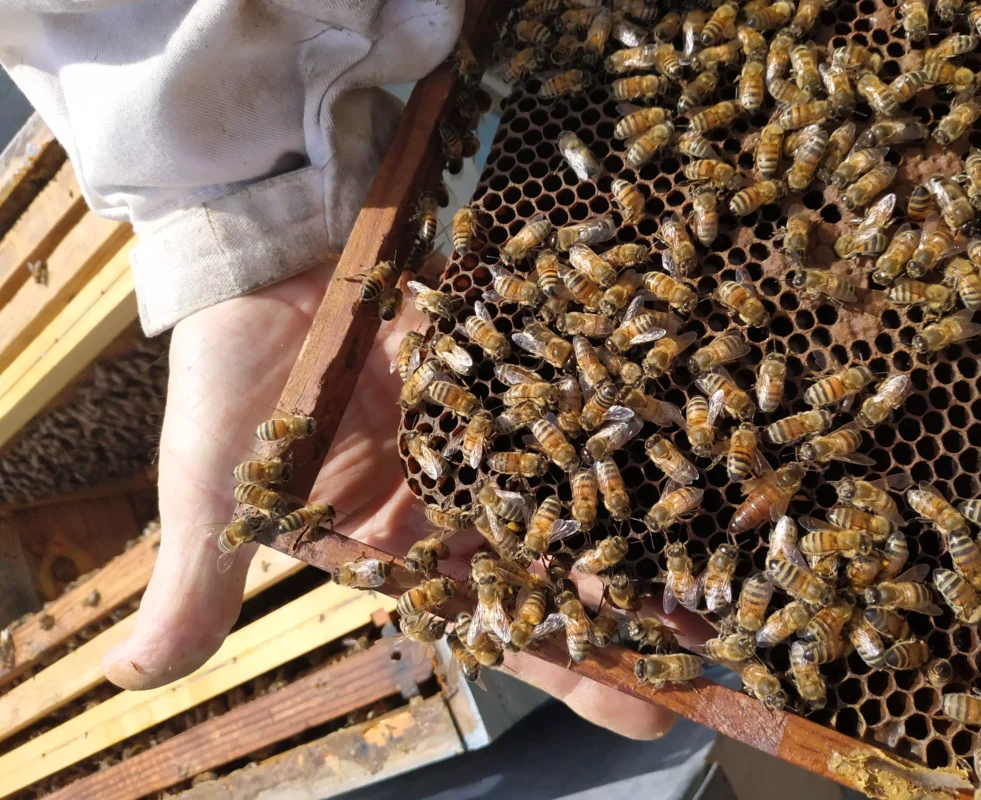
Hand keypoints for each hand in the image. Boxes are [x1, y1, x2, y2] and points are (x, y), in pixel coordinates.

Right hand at [102, 265, 678, 739]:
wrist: (260, 257)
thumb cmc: (232, 375)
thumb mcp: (214, 486)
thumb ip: (201, 578)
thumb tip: (137, 680)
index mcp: (401, 544)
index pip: (494, 624)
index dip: (566, 669)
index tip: (645, 714)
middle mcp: (462, 494)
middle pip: (561, 563)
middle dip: (638, 609)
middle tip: (727, 650)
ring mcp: (495, 426)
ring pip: (585, 484)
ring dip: (654, 521)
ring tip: (736, 560)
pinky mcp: (511, 359)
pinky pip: (578, 391)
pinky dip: (633, 413)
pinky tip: (703, 438)